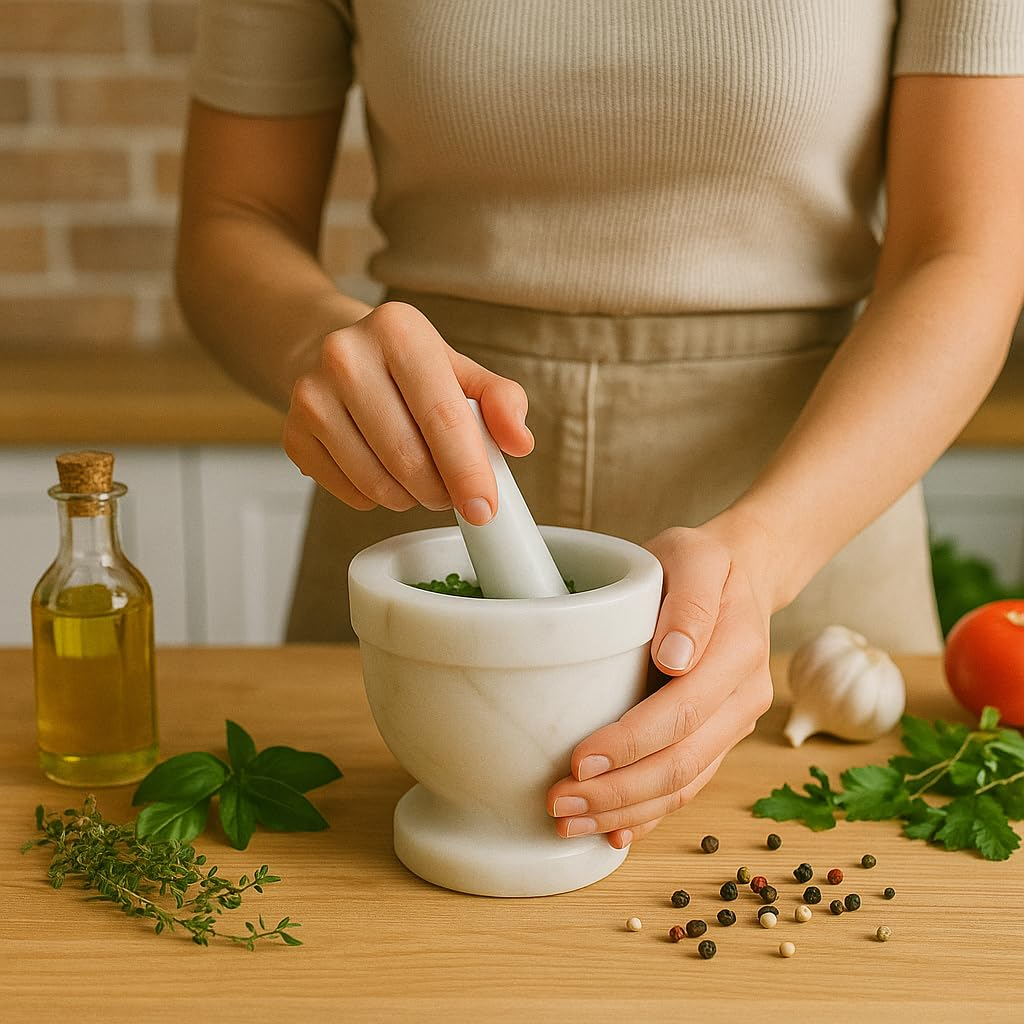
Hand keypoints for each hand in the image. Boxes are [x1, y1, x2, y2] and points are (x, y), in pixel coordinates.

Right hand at [283, 301, 533, 522]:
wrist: (335, 354)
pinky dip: (376, 498)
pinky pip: (348, 493)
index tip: (484, 509)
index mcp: (398, 330)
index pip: (442, 416)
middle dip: (440, 491)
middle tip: (452, 493)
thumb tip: (520, 442)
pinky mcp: (292, 432)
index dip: (468, 471)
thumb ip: (501, 401)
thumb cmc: (408, 368)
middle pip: (408, 457)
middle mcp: (346, 355)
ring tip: (421, 482)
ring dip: (410, 499)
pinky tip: (383, 473)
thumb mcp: (460, 370)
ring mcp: (311, 394)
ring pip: (376, 483)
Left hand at [546, 522, 774, 847]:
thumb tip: (676, 658)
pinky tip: (614, 834)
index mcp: (738, 651)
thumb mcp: (695, 555)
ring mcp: (733, 723)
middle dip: (618, 792)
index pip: (682, 711)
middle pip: (683, 762)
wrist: (740, 575)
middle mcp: (743, 696)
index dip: (631, 743)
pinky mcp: (717, 738)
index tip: (580, 760)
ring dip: (627, 812)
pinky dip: (651, 814)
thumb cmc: (703, 562)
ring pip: (684, 784)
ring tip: (570, 823)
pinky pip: (687, 785)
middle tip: (559, 804)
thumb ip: (690, 601)